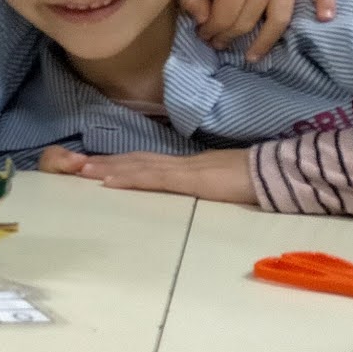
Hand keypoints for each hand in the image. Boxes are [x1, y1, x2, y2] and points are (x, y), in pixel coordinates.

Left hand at [40, 144, 254, 204]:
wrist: (280, 174)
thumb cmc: (257, 182)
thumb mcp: (222, 185)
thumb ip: (204, 186)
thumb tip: (193, 191)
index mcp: (188, 166)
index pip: (146, 162)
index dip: (119, 163)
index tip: (93, 166)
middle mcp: (181, 163)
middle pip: (135, 160)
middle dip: (103, 163)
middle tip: (72, 165)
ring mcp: (185, 171)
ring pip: (138, 167)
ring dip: (108, 169)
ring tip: (80, 171)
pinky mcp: (192, 182)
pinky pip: (155, 180)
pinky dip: (130, 180)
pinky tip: (110, 182)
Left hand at [181, 0, 336, 59]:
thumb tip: (204, 21)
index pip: (225, 19)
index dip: (211, 32)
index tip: (203, 35)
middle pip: (249, 23)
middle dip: (229, 38)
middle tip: (218, 43)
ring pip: (280, 19)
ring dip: (266, 42)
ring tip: (252, 57)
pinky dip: (326, 3)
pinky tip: (324, 19)